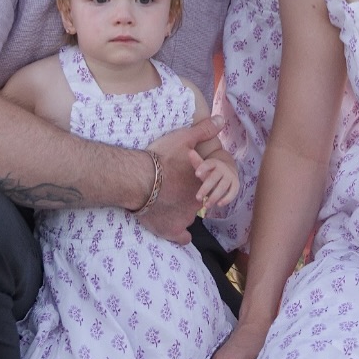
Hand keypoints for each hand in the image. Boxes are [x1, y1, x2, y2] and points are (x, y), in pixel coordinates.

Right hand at [138, 117, 222, 242]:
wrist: (137, 180)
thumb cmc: (161, 158)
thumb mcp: (184, 138)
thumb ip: (204, 130)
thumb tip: (221, 121)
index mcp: (201, 182)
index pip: (205, 184)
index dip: (197, 181)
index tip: (186, 178)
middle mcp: (197, 202)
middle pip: (196, 200)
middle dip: (188, 197)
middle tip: (175, 190)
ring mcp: (184, 218)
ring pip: (188, 217)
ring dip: (182, 212)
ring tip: (170, 205)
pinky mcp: (169, 230)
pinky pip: (181, 237)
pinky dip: (180, 236)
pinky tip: (180, 235)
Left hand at [190, 149, 238, 211]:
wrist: (228, 171)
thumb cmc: (211, 171)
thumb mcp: (204, 166)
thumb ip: (196, 161)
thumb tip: (190, 152)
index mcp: (214, 163)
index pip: (208, 164)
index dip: (203, 168)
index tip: (196, 174)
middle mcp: (223, 169)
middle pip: (214, 178)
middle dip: (205, 188)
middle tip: (197, 198)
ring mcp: (230, 177)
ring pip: (222, 187)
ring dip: (214, 196)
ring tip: (206, 205)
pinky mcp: (236, 185)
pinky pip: (232, 192)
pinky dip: (226, 199)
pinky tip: (218, 204)